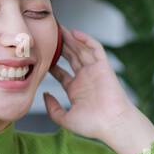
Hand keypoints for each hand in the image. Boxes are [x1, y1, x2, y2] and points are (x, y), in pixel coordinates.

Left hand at [44, 28, 153, 153]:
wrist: (113, 124)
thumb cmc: (93, 125)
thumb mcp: (66, 119)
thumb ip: (53, 109)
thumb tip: (45, 95)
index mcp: (76, 90)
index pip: (61, 73)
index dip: (51, 63)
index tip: (41, 55)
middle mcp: (85, 79)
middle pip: (70, 57)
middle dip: (60, 46)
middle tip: (49, 34)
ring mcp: (94, 72)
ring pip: (81, 50)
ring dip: (71, 39)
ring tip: (59, 27)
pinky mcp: (104, 66)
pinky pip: (95, 49)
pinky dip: (86, 39)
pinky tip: (75, 32)